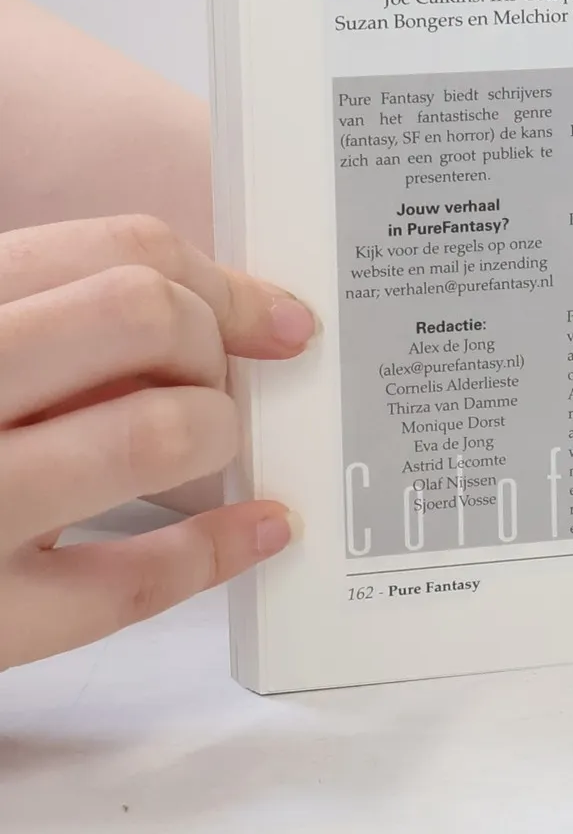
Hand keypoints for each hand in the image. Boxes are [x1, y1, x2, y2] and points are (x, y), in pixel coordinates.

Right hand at [0, 215, 312, 670]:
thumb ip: (40, 326)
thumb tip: (201, 320)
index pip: (114, 251)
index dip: (219, 280)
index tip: (271, 315)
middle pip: (142, 315)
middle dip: (212, 347)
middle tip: (220, 386)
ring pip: (152, 432)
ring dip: (212, 432)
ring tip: (209, 448)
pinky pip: (127, 582)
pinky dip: (216, 549)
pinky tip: (257, 530)